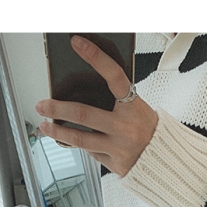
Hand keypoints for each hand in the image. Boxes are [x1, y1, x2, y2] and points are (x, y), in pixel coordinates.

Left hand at [35, 35, 157, 176]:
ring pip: (81, 139)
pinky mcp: (114, 163)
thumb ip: (115, 100)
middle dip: (58, 108)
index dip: (96, 57)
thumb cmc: (147, 128)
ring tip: (45, 125)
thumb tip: (82, 89)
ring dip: (58, 131)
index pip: (114, 76)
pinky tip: (69, 140)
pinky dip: (79, 145)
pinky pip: (90, 153)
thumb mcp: (137, 108)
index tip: (78, 43)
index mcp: (134, 106)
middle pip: (84, 114)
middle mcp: (126, 127)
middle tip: (42, 104)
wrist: (164, 159)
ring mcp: (119, 147)